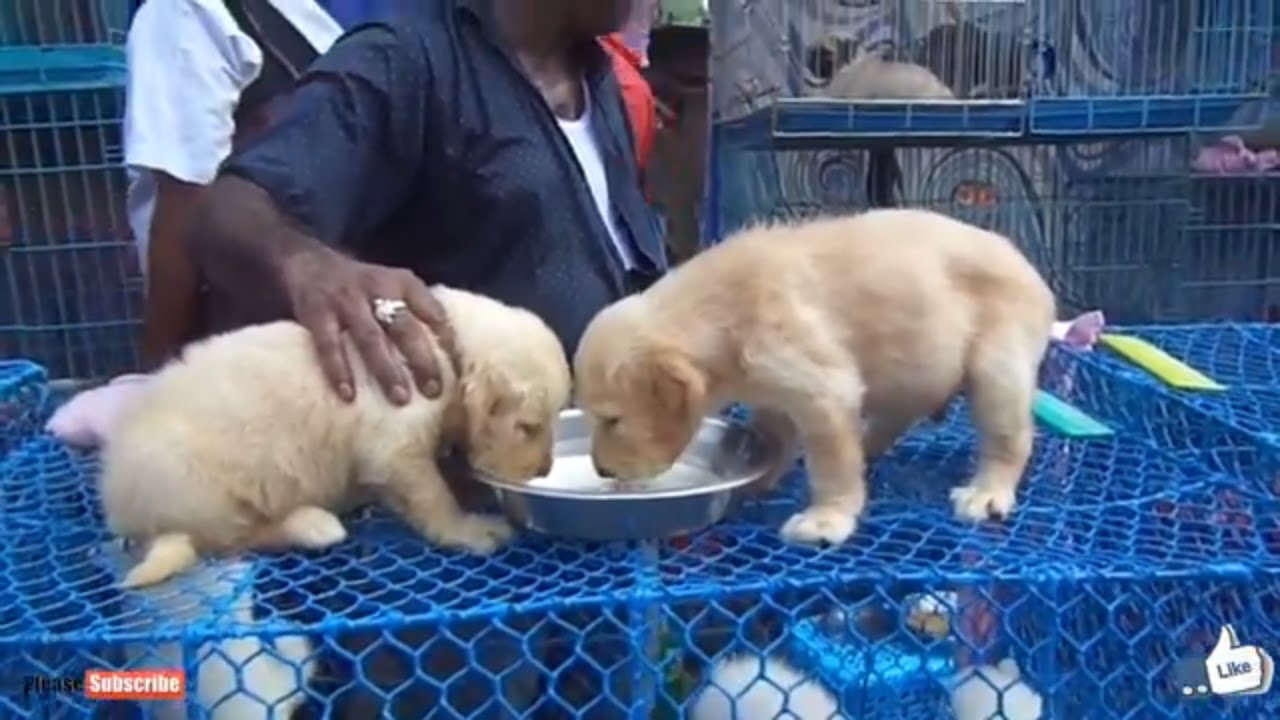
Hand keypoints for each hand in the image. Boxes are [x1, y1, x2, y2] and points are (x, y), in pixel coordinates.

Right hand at [281, 246, 455, 403]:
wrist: (306, 259)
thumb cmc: (360, 285)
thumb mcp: (392, 286)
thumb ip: (416, 310)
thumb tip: (448, 354)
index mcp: (401, 282)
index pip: (432, 309)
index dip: (446, 337)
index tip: (458, 368)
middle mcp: (376, 287)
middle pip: (405, 327)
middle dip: (421, 361)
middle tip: (434, 391)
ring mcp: (346, 300)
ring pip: (371, 338)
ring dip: (387, 370)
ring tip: (400, 398)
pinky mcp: (316, 311)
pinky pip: (329, 344)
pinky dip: (338, 370)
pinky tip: (348, 394)